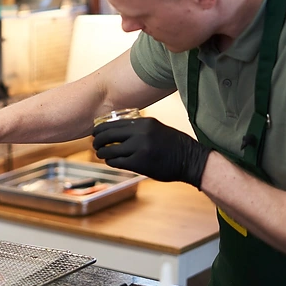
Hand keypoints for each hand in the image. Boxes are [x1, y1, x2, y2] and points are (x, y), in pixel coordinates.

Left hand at [92, 117, 210, 187]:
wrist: (190, 159)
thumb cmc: (173, 144)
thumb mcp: (156, 128)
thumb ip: (138, 128)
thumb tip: (116, 130)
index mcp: (144, 122)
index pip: (114, 123)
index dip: (100, 128)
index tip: (95, 132)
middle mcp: (141, 133)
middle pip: (108, 135)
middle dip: (97, 140)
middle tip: (95, 144)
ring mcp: (140, 148)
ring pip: (110, 150)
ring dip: (102, 153)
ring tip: (101, 154)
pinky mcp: (140, 163)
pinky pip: (117, 161)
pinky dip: (111, 161)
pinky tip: (110, 161)